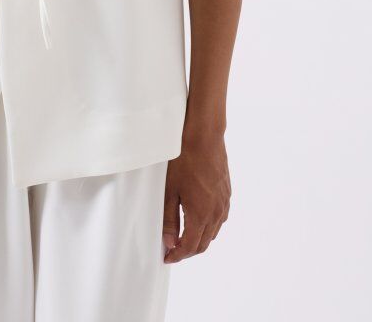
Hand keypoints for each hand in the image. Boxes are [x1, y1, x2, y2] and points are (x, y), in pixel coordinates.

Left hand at [162, 127, 230, 261]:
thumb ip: (169, 219)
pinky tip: (199, 218)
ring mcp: (224, 202)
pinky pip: (220, 218)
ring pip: (213, 231)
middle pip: (203, 243)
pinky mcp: (226, 192)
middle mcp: (217, 212)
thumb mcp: (170, 190)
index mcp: (201, 215)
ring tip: (183, 235)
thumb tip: (169, 241)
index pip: (190, 246)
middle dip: (188, 250)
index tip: (167, 257)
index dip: (177, 255)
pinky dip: (209, 225)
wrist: (204, 136)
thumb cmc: (184, 160)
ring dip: (199, 238)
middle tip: (172, 249)